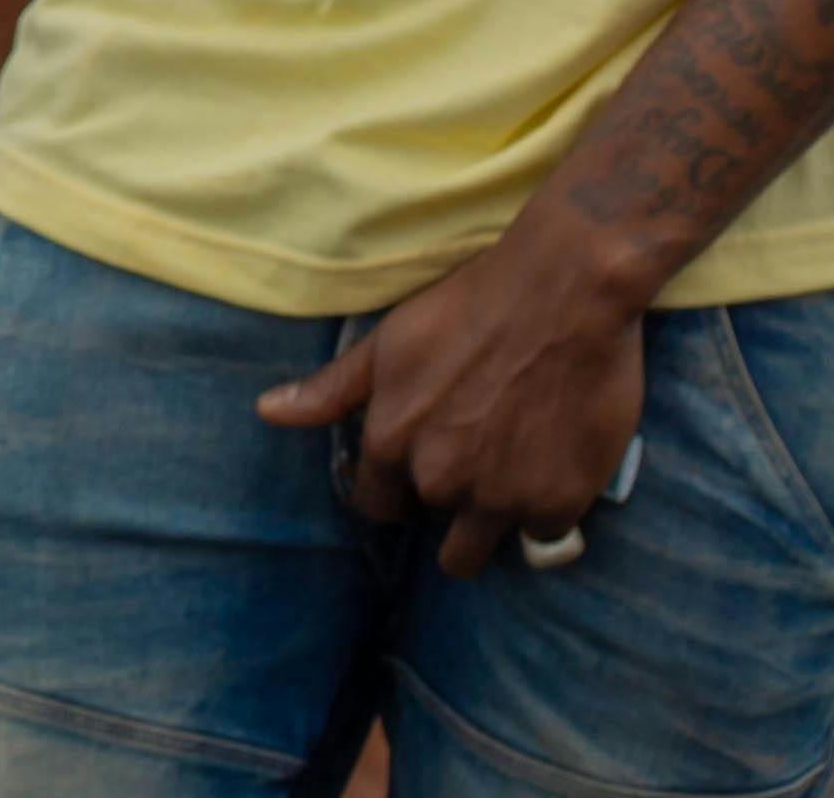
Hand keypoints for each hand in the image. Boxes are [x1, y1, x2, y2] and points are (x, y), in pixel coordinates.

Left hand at [256, 217, 654, 574]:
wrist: (564, 291)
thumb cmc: (470, 305)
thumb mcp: (389, 342)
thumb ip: (333, 390)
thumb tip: (269, 411)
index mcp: (392, 442)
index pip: (378, 504)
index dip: (399, 488)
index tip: (425, 464)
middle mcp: (442, 480)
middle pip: (436, 520)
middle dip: (451, 494)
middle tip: (480, 446)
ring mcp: (502, 497)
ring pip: (483, 542)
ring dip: (494, 515)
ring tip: (513, 463)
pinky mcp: (559, 501)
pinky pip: (544, 528)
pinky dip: (548, 504)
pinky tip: (554, 458)